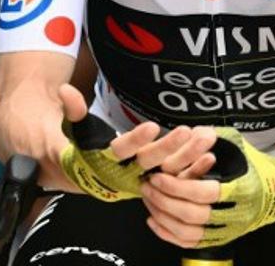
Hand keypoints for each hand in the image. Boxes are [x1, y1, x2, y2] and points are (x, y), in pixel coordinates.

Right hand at [60, 89, 216, 201]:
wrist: (77, 178)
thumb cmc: (74, 149)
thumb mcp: (68, 130)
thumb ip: (72, 112)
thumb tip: (65, 90)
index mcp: (101, 163)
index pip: (119, 152)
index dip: (135, 141)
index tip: (153, 126)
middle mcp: (122, 175)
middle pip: (147, 162)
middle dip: (168, 147)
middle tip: (187, 131)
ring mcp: (139, 180)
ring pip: (165, 171)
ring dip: (187, 157)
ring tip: (206, 139)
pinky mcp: (151, 184)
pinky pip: (174, 179)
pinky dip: (192, 170)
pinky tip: (209, 157)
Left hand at [142, 127, 274, 248]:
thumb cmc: (256, 165)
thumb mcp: (238, 143)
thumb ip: (212, 136)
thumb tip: (187, 131)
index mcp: (242, 189)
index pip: (204, 193)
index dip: (177, 186)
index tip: (159, 175)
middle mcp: (236, 214)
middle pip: (193, 216)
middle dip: (165, 201)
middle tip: (148, 186)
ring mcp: (229, 230)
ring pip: (189, 233)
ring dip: (164, 218)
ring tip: (149, 200)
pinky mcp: (221, 239)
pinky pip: (190, 243)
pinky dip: (169, 234)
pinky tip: (155, 219)